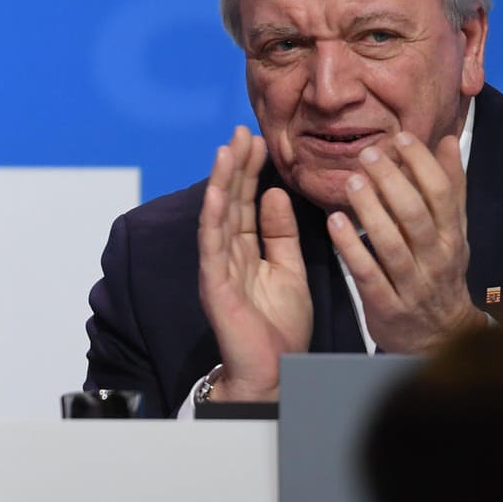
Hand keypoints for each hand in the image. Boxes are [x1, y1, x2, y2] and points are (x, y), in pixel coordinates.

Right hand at [197, 127, 311, 401]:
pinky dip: (214, 216)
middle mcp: (226, 253)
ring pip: (218, 216)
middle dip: (235, 166)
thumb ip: (280, 234)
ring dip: (221, 182)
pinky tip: (218, 192)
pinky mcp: (214, 284)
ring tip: (227, 150)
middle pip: (229, 201)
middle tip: (242, 131)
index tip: (258, 139)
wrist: (274, 369)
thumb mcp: (289, 270)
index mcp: (245, 250)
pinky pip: (213, 244)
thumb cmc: (279, 327)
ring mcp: (217, 267)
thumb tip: (275, 194)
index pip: (245, 202)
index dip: (250, 171)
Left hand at [327, 131, 486, 352]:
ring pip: (392, 243)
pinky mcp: (386, 304)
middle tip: (368, 153)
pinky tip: (333, 223)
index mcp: (451, 236)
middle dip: (393, 181)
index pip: (442, 194)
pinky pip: (367, 273)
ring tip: (351, 182)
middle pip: (416, 214)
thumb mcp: (450, 232)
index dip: (422, 164)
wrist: (438, 337)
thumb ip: (448, 188)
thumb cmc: (437, 272)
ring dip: (371, 210)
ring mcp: (411, 283)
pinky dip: (351, 247)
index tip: (400, 138)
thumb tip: (445, 140)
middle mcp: (435, 258)